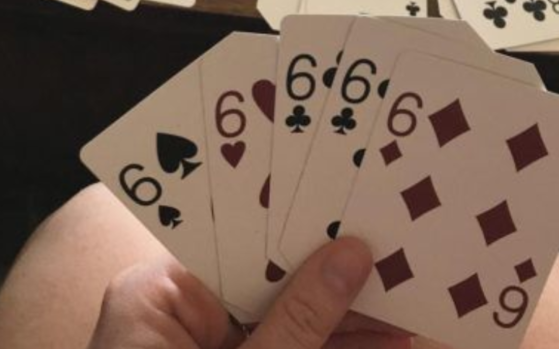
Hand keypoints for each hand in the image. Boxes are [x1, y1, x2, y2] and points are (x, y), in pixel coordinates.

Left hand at [86, 237, 412, 348]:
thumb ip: (299, 321)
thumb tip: (352, 257)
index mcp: (157, 294)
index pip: (240, 241)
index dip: (301, 231)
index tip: (356, 222)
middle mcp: (174, 312)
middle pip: (265, 279)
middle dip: (330, 281)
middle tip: (393, 264)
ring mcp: (197, 346)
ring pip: (279, 320)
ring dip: (338, 325)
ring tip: (401, 314)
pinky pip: (277, 346)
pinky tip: (375, 344)